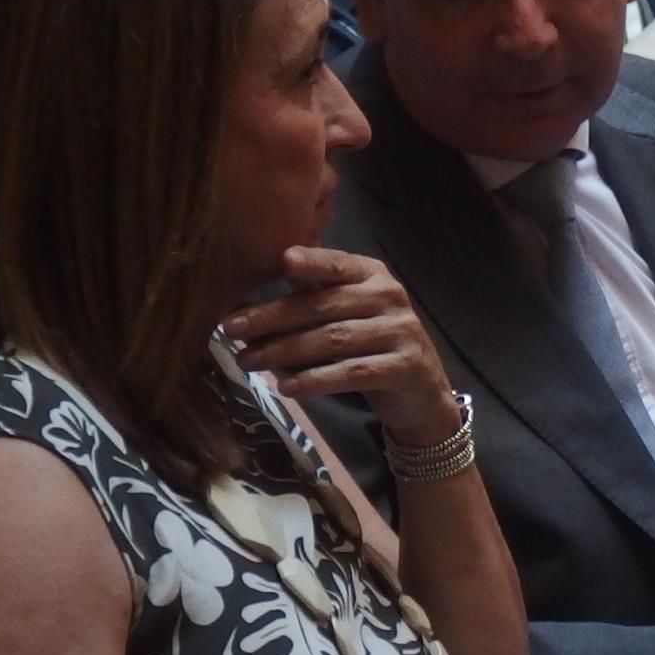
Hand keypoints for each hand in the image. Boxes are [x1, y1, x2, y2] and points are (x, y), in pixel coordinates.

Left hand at [226, 247, 461, 447]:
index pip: (338, 264)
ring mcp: (401, 332)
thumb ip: (316, 296)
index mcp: (374, 275)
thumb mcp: (350, 314)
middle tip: (232, 328)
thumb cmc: (373, 346)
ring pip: (333, 340)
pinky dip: (316, 380)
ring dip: (284, 351)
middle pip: (324, 306)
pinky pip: (352, 373)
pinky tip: (286, 386)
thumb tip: (257, 292)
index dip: (312, 262)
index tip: (281, 261)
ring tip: (248, 361)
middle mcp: (390, 296)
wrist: (422, 393)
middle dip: (273, 317)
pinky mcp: (405, 367)